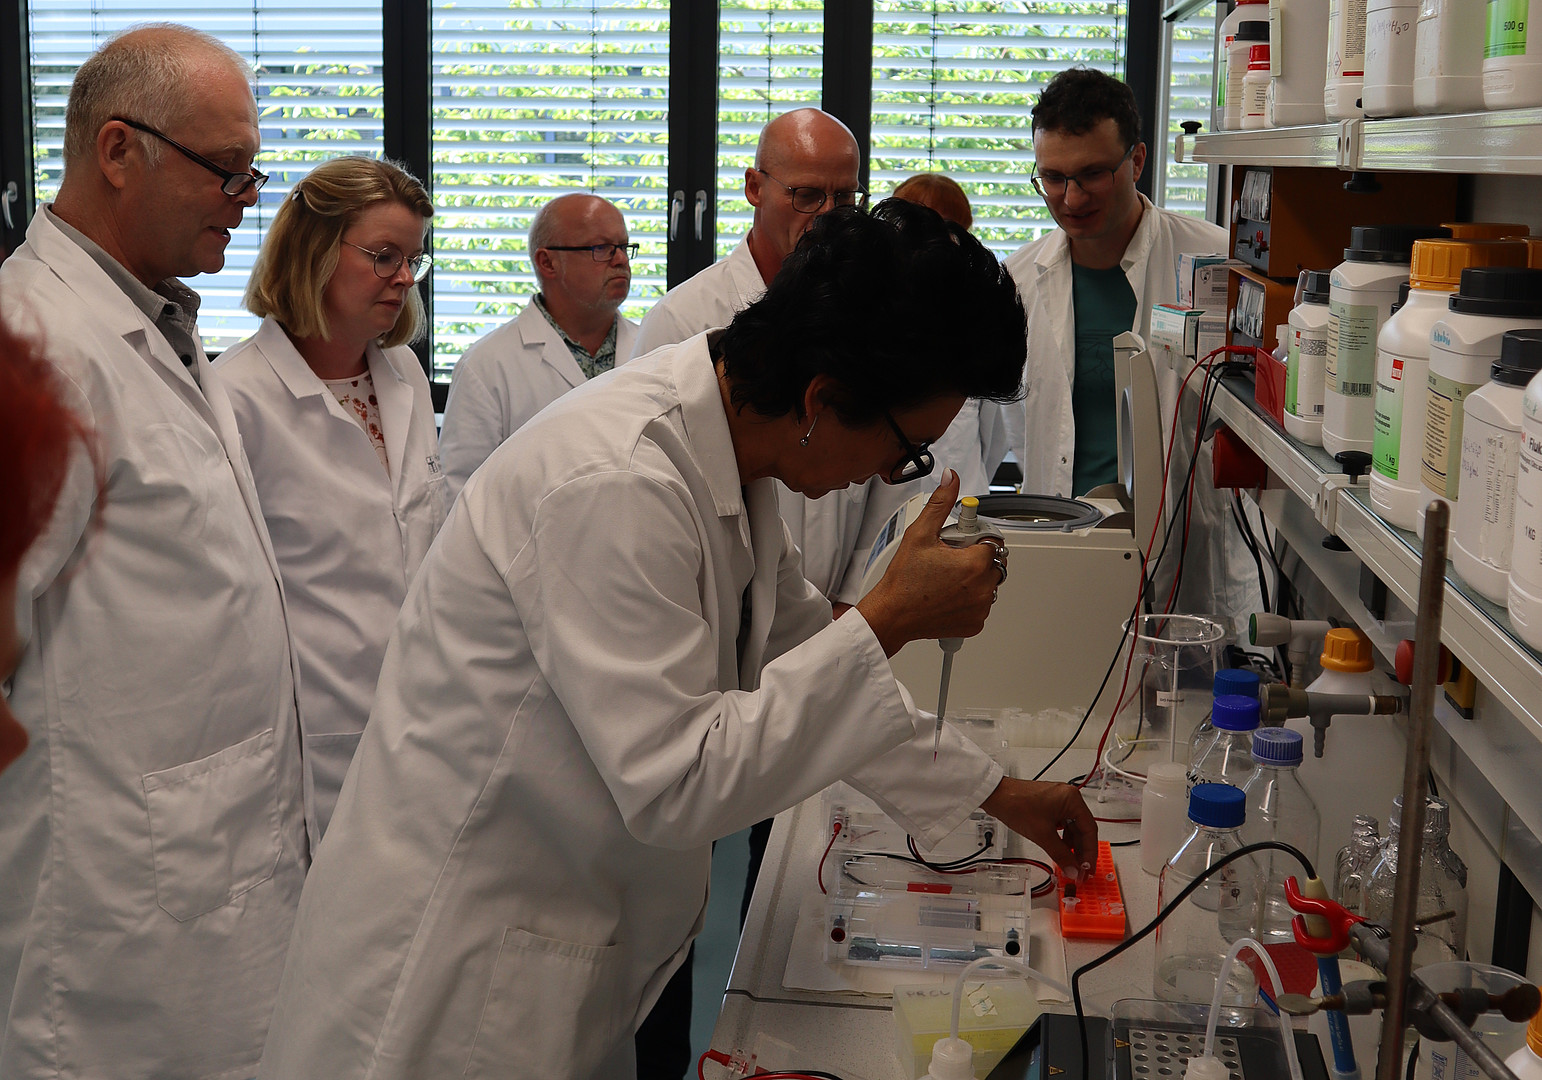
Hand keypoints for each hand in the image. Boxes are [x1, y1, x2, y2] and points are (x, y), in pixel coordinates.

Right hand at [856, 470, 1002, 655]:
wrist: (892, 615)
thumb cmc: (903, 580)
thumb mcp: (919, 534)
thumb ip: (940, 503)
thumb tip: (952, 479)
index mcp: (974, 564)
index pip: (992, 541)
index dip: (974, 539)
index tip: (958, 543)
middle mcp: (982, 588)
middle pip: (994, 562)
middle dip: (977, 557)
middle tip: (951, 559)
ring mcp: (980, 608)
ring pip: (989, 583)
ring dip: (975, 578)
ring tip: (948, 577)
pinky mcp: (975, 623)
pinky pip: (982, 604)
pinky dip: (970, 599)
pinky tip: (949, 594)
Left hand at [981, 776, 1097, 877]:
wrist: (995, 796)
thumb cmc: (1016, 805)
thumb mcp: (1042, 835)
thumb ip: (1061, 855)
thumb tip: (1073, 869)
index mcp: (1072, 799)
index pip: (1090, 830)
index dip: (1090, 853)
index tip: (1088, 869)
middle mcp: (1068, 797)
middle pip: (1083, 829)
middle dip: (1082, 851)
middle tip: (1080, 870)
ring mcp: (1059, 800)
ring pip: (1072, 828)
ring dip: (1072, 846)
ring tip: (1070, 863)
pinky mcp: (1050, 805)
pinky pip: (1062, 824)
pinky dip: (1062, 839)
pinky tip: (1060, 850)